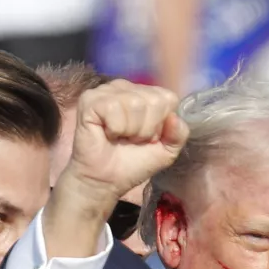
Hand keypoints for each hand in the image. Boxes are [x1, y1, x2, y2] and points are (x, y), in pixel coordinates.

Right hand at [45, 80, 187, 257]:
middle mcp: (126, 88)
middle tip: (132, 139)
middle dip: (147, 128)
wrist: (105, 181)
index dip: (161, 124)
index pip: (168, 98)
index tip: (148, 137)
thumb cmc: (133, 163)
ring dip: (130, 130)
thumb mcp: (166, 151)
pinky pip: (114, 108)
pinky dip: (115, 128)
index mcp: (144, 94)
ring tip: (120, 137)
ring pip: (135, 104)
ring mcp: (106, 91)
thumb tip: (174, 118)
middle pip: (154, 101)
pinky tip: (107, 133)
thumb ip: (179, 134)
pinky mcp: (89, 100)